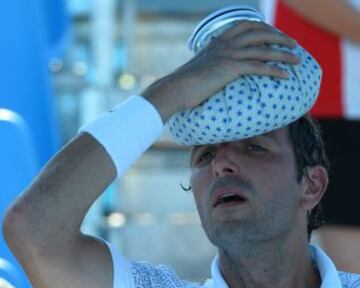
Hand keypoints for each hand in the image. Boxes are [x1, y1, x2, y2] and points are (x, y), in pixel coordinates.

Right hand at [142, 21, 300, 121]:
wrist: (176, 88)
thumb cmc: (186, 81)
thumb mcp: (200, 64)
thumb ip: (211, 58)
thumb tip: (215, 62)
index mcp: (219, 40)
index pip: (246, 25)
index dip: (264, 27)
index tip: (274, 33)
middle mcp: (226, 44)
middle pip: (260, 33)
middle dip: (280, 37)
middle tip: (293, 44)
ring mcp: (229, 55)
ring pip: (263, 49)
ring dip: (284, 54)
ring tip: (297, 60)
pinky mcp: (231, 68)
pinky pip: (259, 66)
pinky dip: (275, 70)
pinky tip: (285, 75)